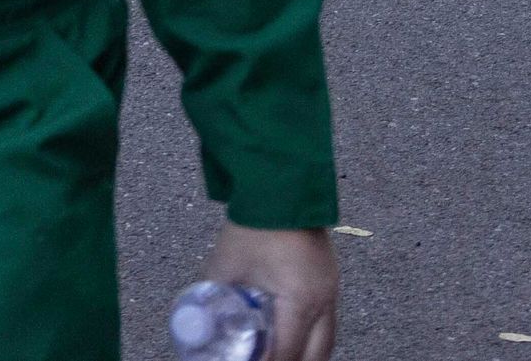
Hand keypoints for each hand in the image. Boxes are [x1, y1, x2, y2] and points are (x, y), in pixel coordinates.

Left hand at [209, 222, 336, 360]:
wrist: (282, 187)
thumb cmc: (255, 225)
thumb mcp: (227, 263)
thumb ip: (212, 292)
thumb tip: (198, 316)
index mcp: (300, 301)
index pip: (287, 352)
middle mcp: (323, 301)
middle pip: (316, 355)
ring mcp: (332, 291)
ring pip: (326, 341)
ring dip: (305, 354)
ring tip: (279, 355)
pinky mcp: (331, 280)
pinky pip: (327, 322)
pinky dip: (311, 336)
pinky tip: (292, 336)